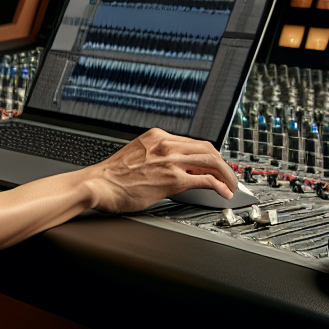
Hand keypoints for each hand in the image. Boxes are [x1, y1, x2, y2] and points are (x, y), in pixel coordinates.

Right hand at [84, 128, 236, 212]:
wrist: (97, 184)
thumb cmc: (111, 175)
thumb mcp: (137, 155)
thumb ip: (157, 156)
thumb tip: (176, 168)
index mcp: (157, 136)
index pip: (193, 141)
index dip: (209, 154)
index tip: (216, 164)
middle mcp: (165, 144)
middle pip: (207, 148)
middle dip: (223, 163)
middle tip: (229, 176)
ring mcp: (170, 161)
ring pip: (211, 160)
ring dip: (226, 174)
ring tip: (231, 185)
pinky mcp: (172, 179)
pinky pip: (205, 179)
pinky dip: (219, 186)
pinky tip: (222, 193)